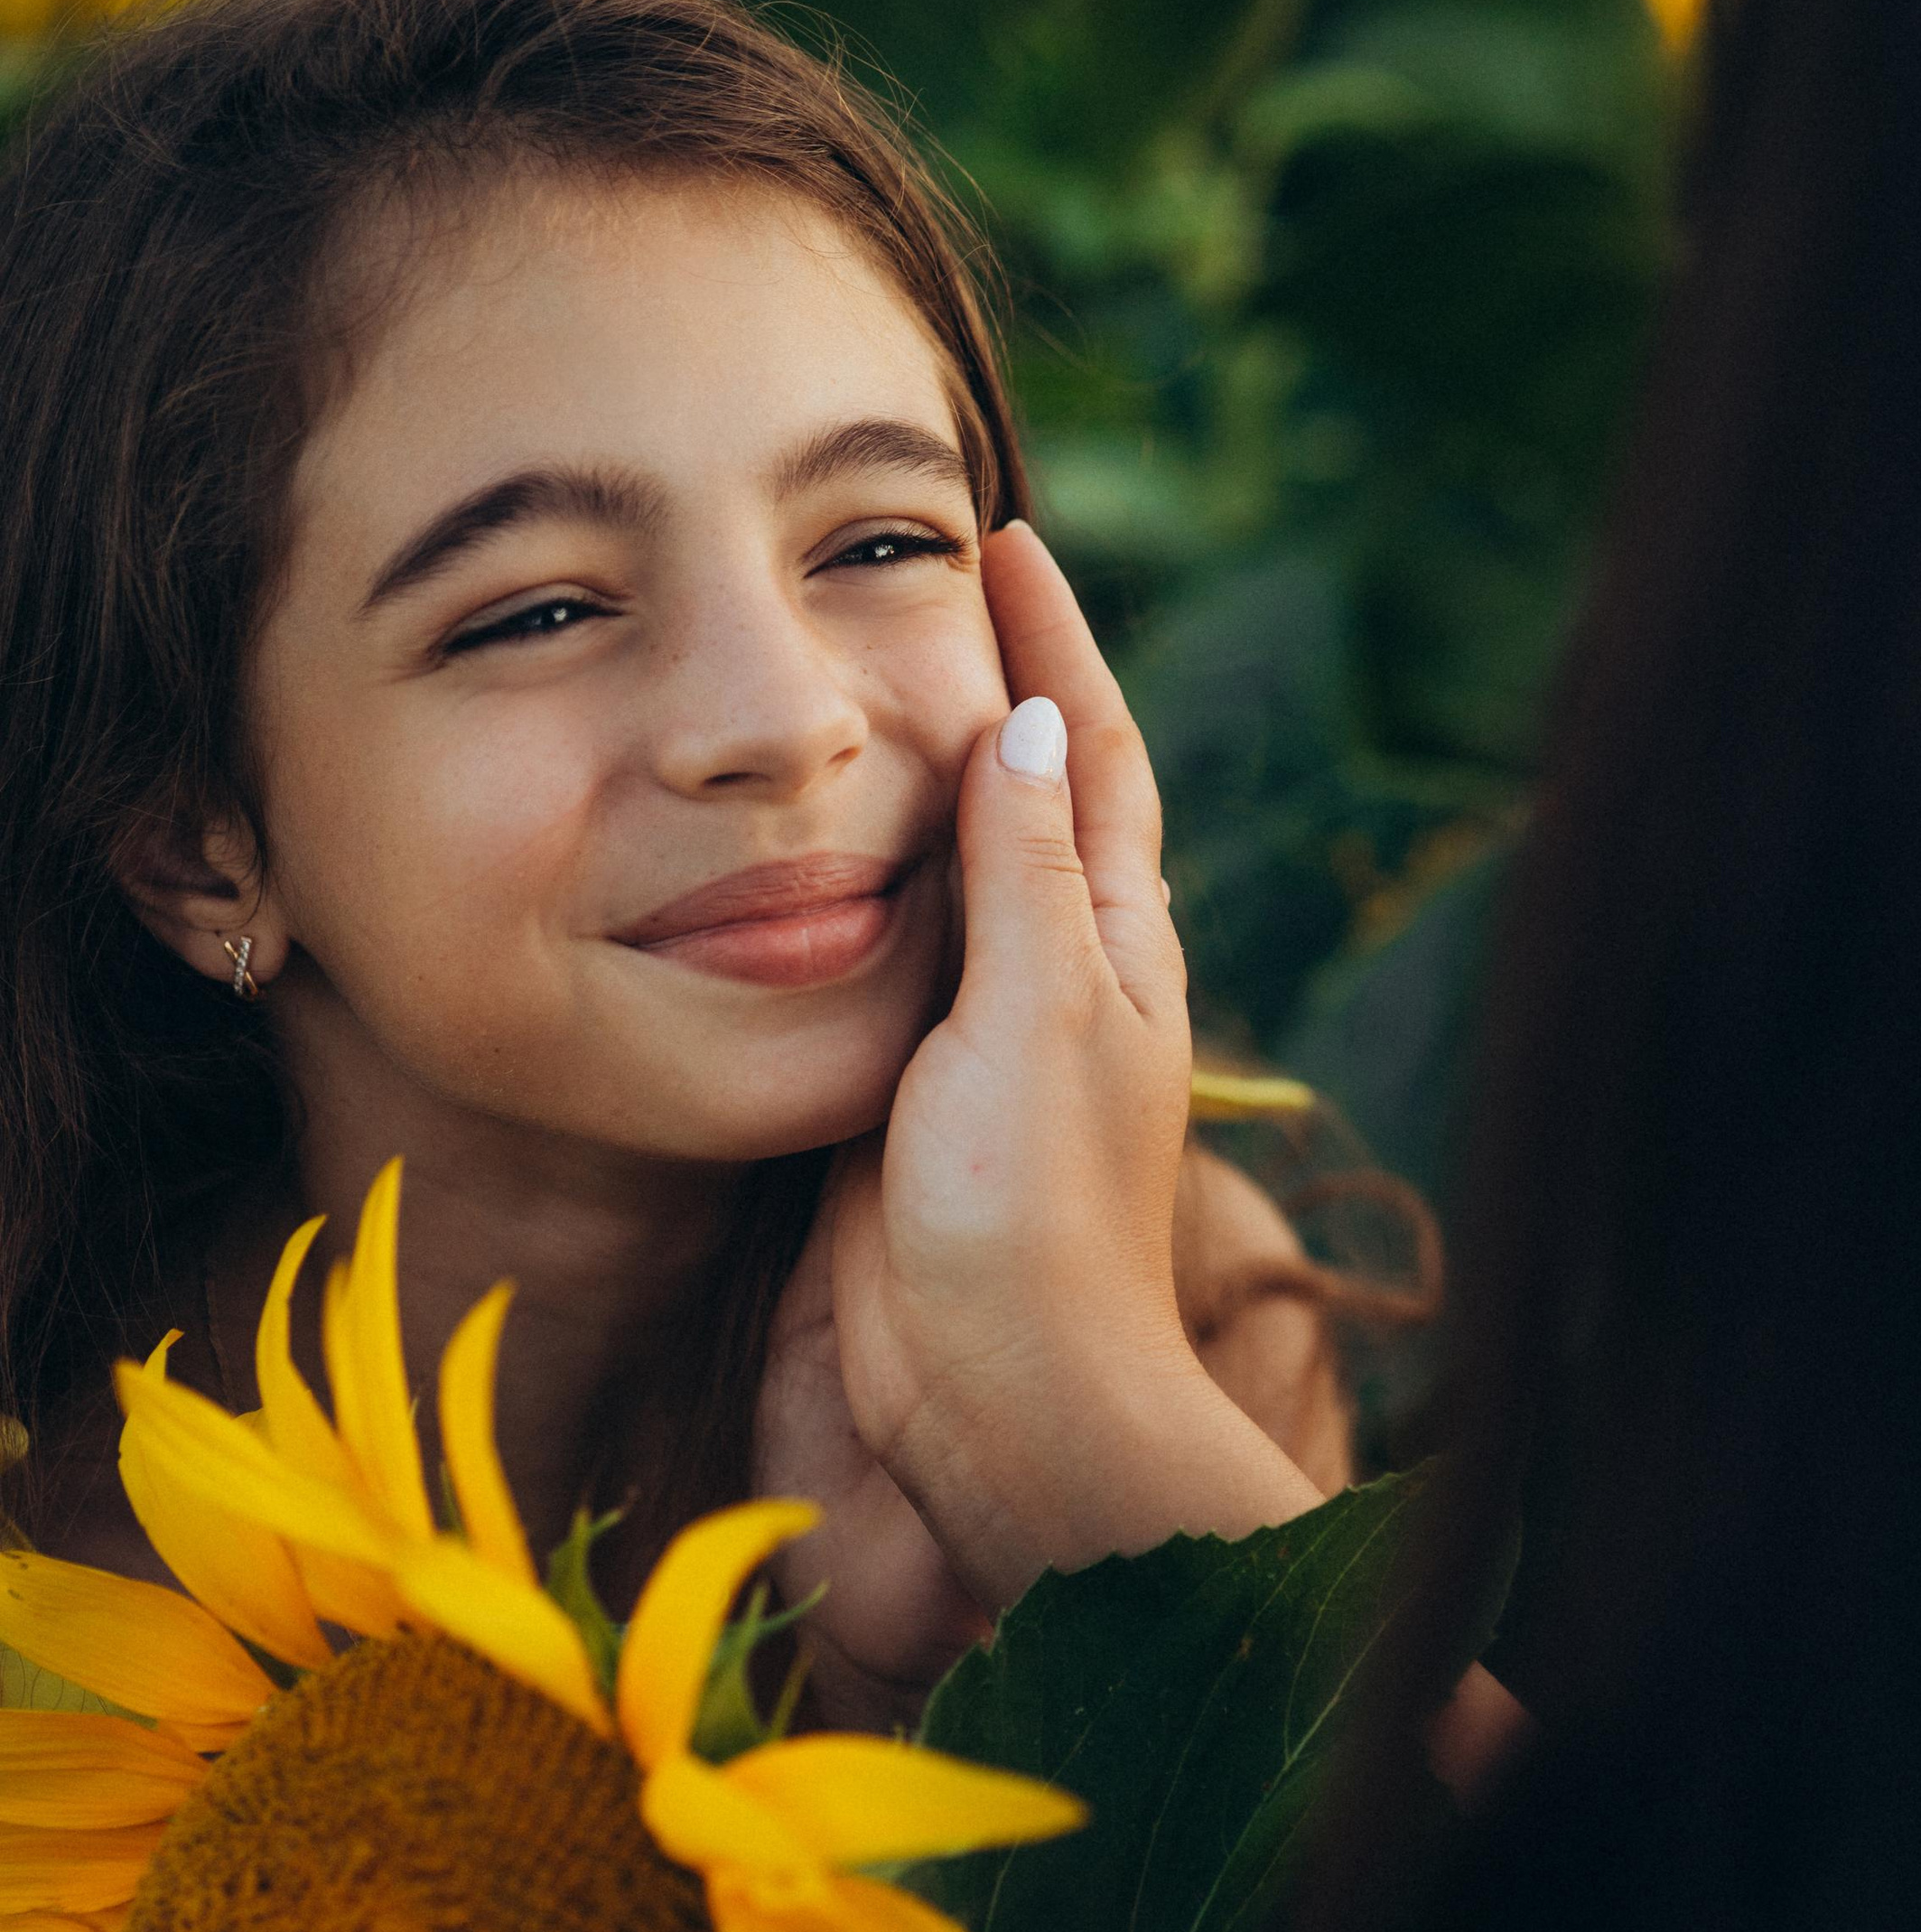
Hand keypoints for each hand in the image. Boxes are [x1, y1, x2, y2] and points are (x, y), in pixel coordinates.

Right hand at [828, 524, 1321, 1606]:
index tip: (1004, 539)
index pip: (1091, 751)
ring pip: (950, 869)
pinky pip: (880, 954)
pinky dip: (850, 881)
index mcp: (1116, 941)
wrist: (997, 1392)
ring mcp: (979, 1033)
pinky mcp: (903, 1090)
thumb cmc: (1032, 1211)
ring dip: (911, 775)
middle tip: (916, 580)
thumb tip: (1032, 722)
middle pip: (1029, 794)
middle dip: (987, 682)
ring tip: (846, 678)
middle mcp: (1058, 974)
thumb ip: (1024, 872)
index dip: (1055, 644)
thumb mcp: (1038, 1016)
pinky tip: (794, 850)